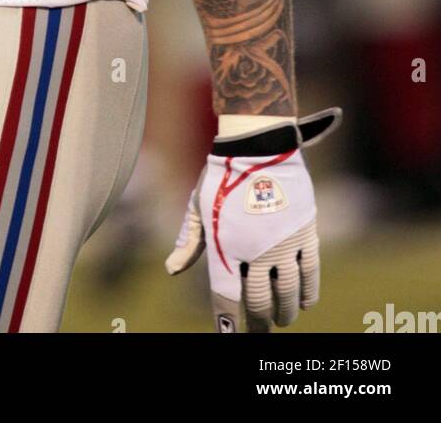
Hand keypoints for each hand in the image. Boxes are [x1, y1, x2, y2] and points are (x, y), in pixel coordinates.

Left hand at [165, 107, 340, 331]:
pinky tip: (304, 302)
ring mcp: (282, 245)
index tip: (230, 335)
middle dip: (259, 323)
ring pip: (286, 294)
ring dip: (284, 312)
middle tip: (260, 330)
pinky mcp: (305, 235)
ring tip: (281, 319)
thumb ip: (189, 242)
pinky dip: (308, 293)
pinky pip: (309, 273)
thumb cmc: (221, 176)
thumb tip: (171, 271)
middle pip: (258, 303)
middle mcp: (254, 252)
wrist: (257, 146)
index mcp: (225, 248)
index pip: (227, 299)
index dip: (229, 323)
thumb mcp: (198, 206)